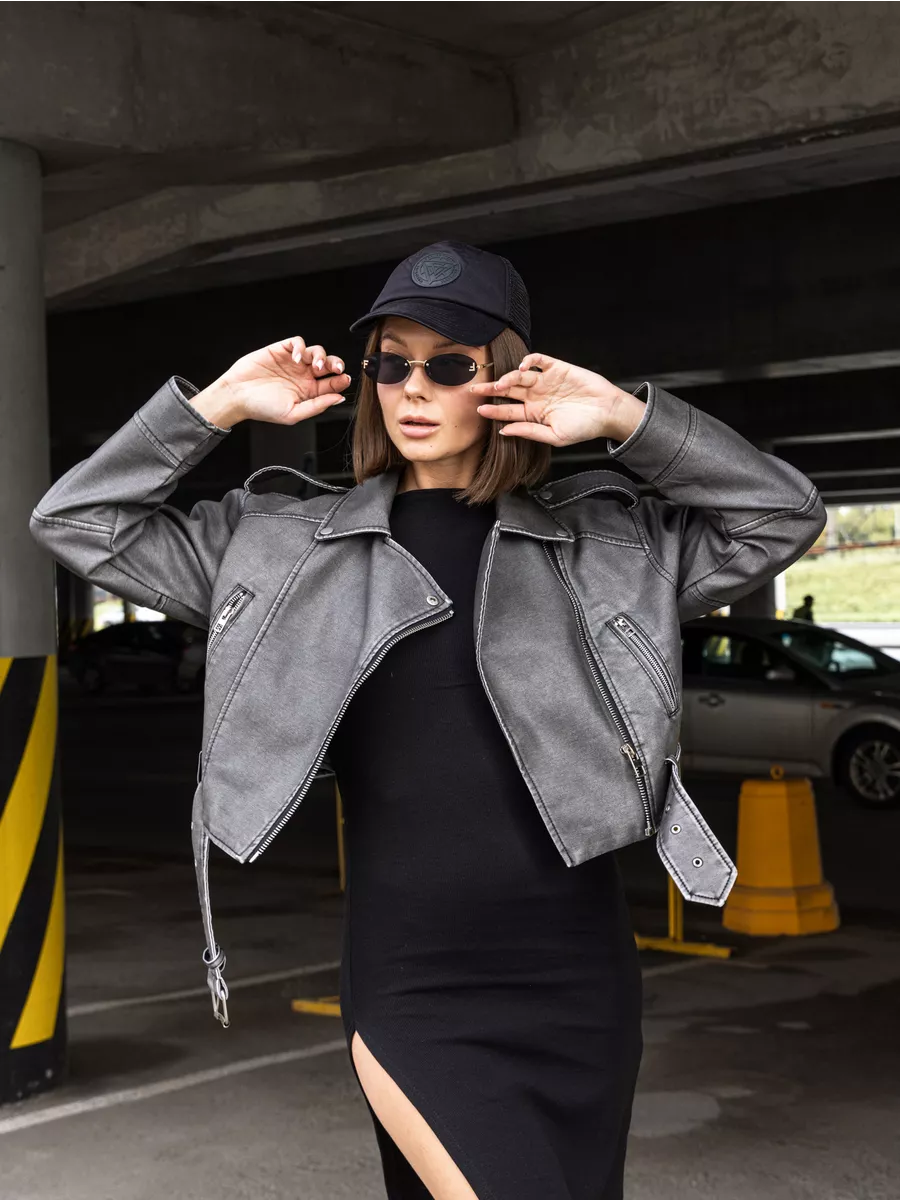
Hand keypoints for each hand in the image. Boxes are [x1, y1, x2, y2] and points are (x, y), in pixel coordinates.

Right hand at [192, 336, 351, 427]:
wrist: (237, 396)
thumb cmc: (262, 408)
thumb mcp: (293, 413)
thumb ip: (317, 406)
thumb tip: (339, 399)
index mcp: (309, 391)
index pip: (332, 383)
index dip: (340, 380)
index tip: (344, 379)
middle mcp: (304, 375)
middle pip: (328, 365)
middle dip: (335, 364)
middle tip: (336, 369)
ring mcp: (293, 362)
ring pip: (316, 351)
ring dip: (319, 356)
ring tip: (314, 366)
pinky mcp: (281, 350)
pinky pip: (297, 343)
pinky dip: (300, 347)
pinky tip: (295, 358)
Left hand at [470, 353, 644, 445]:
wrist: (608, 412)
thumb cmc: (584, 427)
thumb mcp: (554, 436)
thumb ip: (530, 432)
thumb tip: (504, 431)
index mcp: (533, 414)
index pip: (508, 411)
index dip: (493, 411)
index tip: (479, 411)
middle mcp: (536, 396)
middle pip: (508, 392)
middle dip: (491, 391)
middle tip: (476, 390)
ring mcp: (544, 381)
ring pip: (519, 376)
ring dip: (508, 378)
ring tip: (500, 384)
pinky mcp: (556, 368)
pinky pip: (538, 360)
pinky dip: (529, 360)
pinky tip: (522, 367)